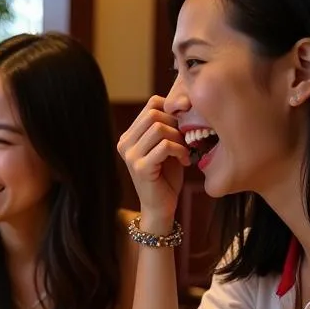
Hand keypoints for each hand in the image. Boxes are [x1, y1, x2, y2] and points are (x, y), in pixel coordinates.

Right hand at [116, 95, 189, 224]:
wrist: (161, 207)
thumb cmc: (166, 176)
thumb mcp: (166, 145)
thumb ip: (168, 126)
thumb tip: (182, 101)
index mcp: (129, 136)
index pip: (152, 104)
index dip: (173, 110)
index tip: (183, 127)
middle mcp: (124, 144)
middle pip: (154, 113)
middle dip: (176, 124)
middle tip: (184, 140)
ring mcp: (130, 156)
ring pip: (159, 128)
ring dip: (179, 138)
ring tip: (184, 151)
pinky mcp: (140, 168)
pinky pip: (164, 146)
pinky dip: (180, 150)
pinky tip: (185, 160)